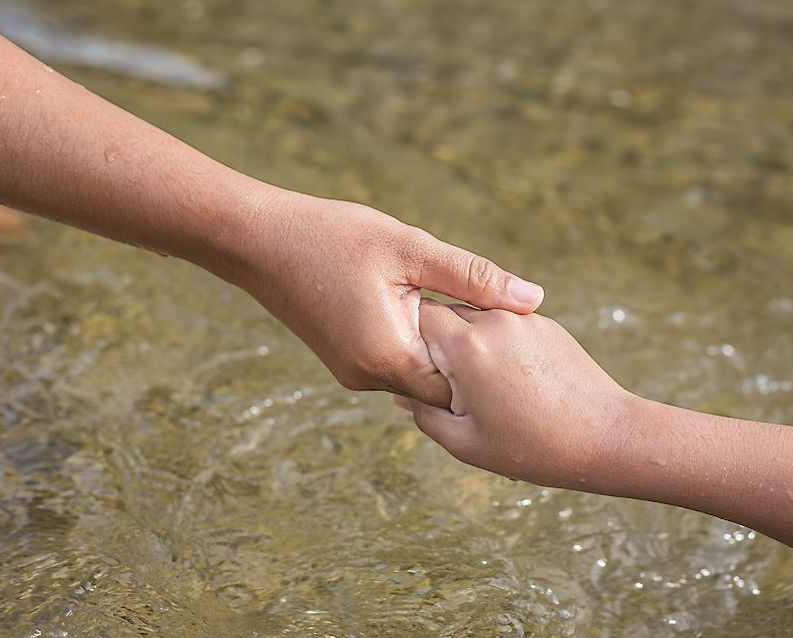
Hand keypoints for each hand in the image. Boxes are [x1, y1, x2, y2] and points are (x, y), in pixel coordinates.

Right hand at [225, 190, 543, 407]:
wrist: (257, 240)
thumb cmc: (332, 236)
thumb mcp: (411, 249)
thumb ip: (474, 277)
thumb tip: (535, 299)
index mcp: (389, 357)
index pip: (461, 387)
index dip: (491, 364)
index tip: (517, 339)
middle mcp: (370, 378)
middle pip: (442, 386)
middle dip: (471, 359)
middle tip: (503, 328)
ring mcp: (354, 373)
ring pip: (419, 374)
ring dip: (444, 348)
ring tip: (467, 313)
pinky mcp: (346, 360)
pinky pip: (397, 362)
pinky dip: (418, 342)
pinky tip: (428, 308)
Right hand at [395, 299, 629, 487]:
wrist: (607, 435)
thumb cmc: (533, 447)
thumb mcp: (465, 442)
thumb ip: (424, 414)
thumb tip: (401, 394)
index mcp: (468, 348)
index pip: (418, 318)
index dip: (408, 339)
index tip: (413, 369)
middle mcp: (494, 322)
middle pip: (445, 313)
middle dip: (436, 342)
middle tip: (444, 383)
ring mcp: (523, 319)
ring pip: (476, 317)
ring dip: (467, 342)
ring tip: (481, 386)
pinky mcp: (546, 325)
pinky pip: (505, 326)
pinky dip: (497, 346)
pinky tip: (511, 382)